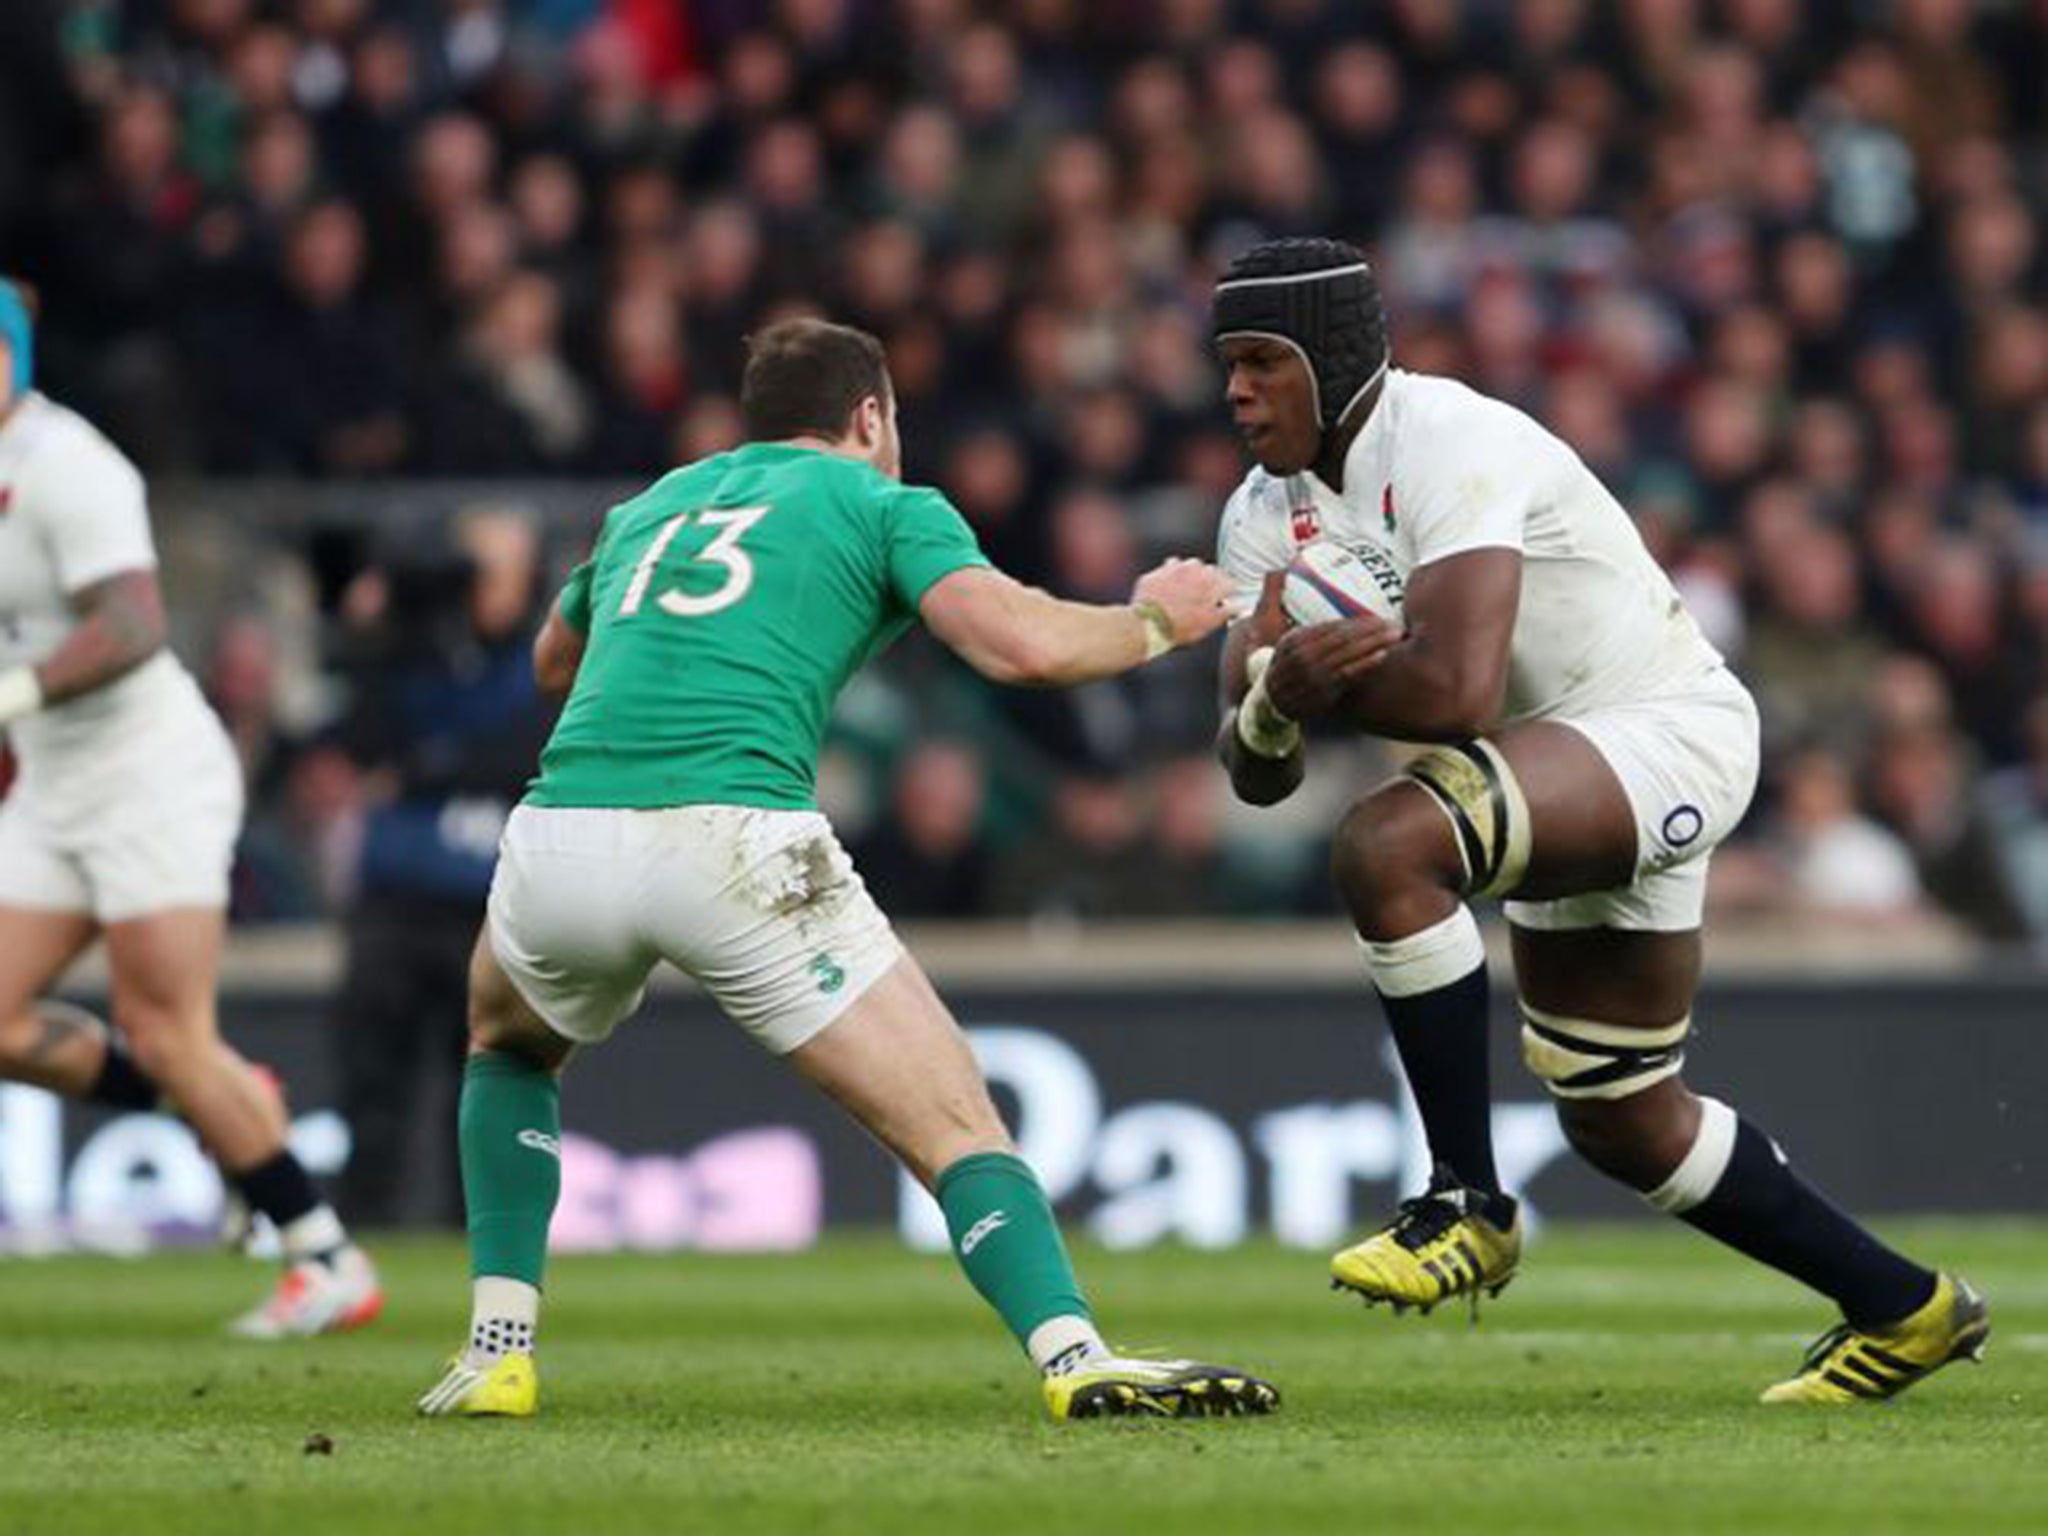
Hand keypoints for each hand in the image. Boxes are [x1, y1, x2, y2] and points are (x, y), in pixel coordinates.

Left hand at [1132, 557, 1233, 646]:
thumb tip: (1238, 607)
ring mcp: (1177, 568)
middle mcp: (1197, 570)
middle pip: (1212, 571)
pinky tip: (1170, 587)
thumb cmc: (1180, 627)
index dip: (1229, 593)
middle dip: (1211, 582)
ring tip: (1188, 590)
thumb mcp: (1208, 624)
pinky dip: (1172, 575)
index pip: (1230, 583)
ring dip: (1192, 575)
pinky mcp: (1159, 571)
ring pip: (1191, 565)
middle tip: (1205, 598)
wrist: (1148, 624)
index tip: (1226, 600)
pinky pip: (1169, 568)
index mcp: (1213, 583)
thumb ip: (1226, 612)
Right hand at [1265, 614, 1400, 721]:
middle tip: (1394, 624)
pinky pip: (1348, 674)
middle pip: (1344, 636)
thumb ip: (1312, 632)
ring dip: (1375, 642)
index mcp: (1296, 640)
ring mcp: (1313, 674)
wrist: (1274, 703)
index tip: (1379, 617)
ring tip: (1396, 636)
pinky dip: (1366, 663)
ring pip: (1348, 653)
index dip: (1359, 620)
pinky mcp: (1322, 692)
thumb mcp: (1288, 644)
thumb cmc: (1288, 668)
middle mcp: (1303, 655)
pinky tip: (1382, 655)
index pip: (1333, 626)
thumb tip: (1336, 609)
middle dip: (1372, 629)